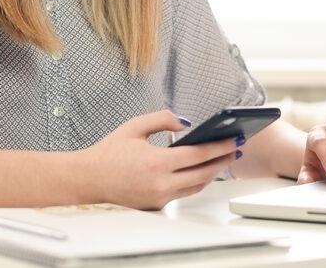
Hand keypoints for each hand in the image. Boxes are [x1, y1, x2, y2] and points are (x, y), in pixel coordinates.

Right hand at [77, 110, 239, 208]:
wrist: (88, 179)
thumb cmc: (110, 152)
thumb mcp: (135, 126)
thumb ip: (163, 119)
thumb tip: (187, 123)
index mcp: (157, 163)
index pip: (199, 155)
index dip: (220, 147)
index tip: (235, 139)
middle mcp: (161, 184)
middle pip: (204, 173)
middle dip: (223, 160)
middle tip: (237, 149)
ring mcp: (159, 197)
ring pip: (196, 186)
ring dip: (212, 173)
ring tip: (224, 159)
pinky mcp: (156, 205)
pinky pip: (183, 193)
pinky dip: (196, 182)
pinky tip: (203, 170)